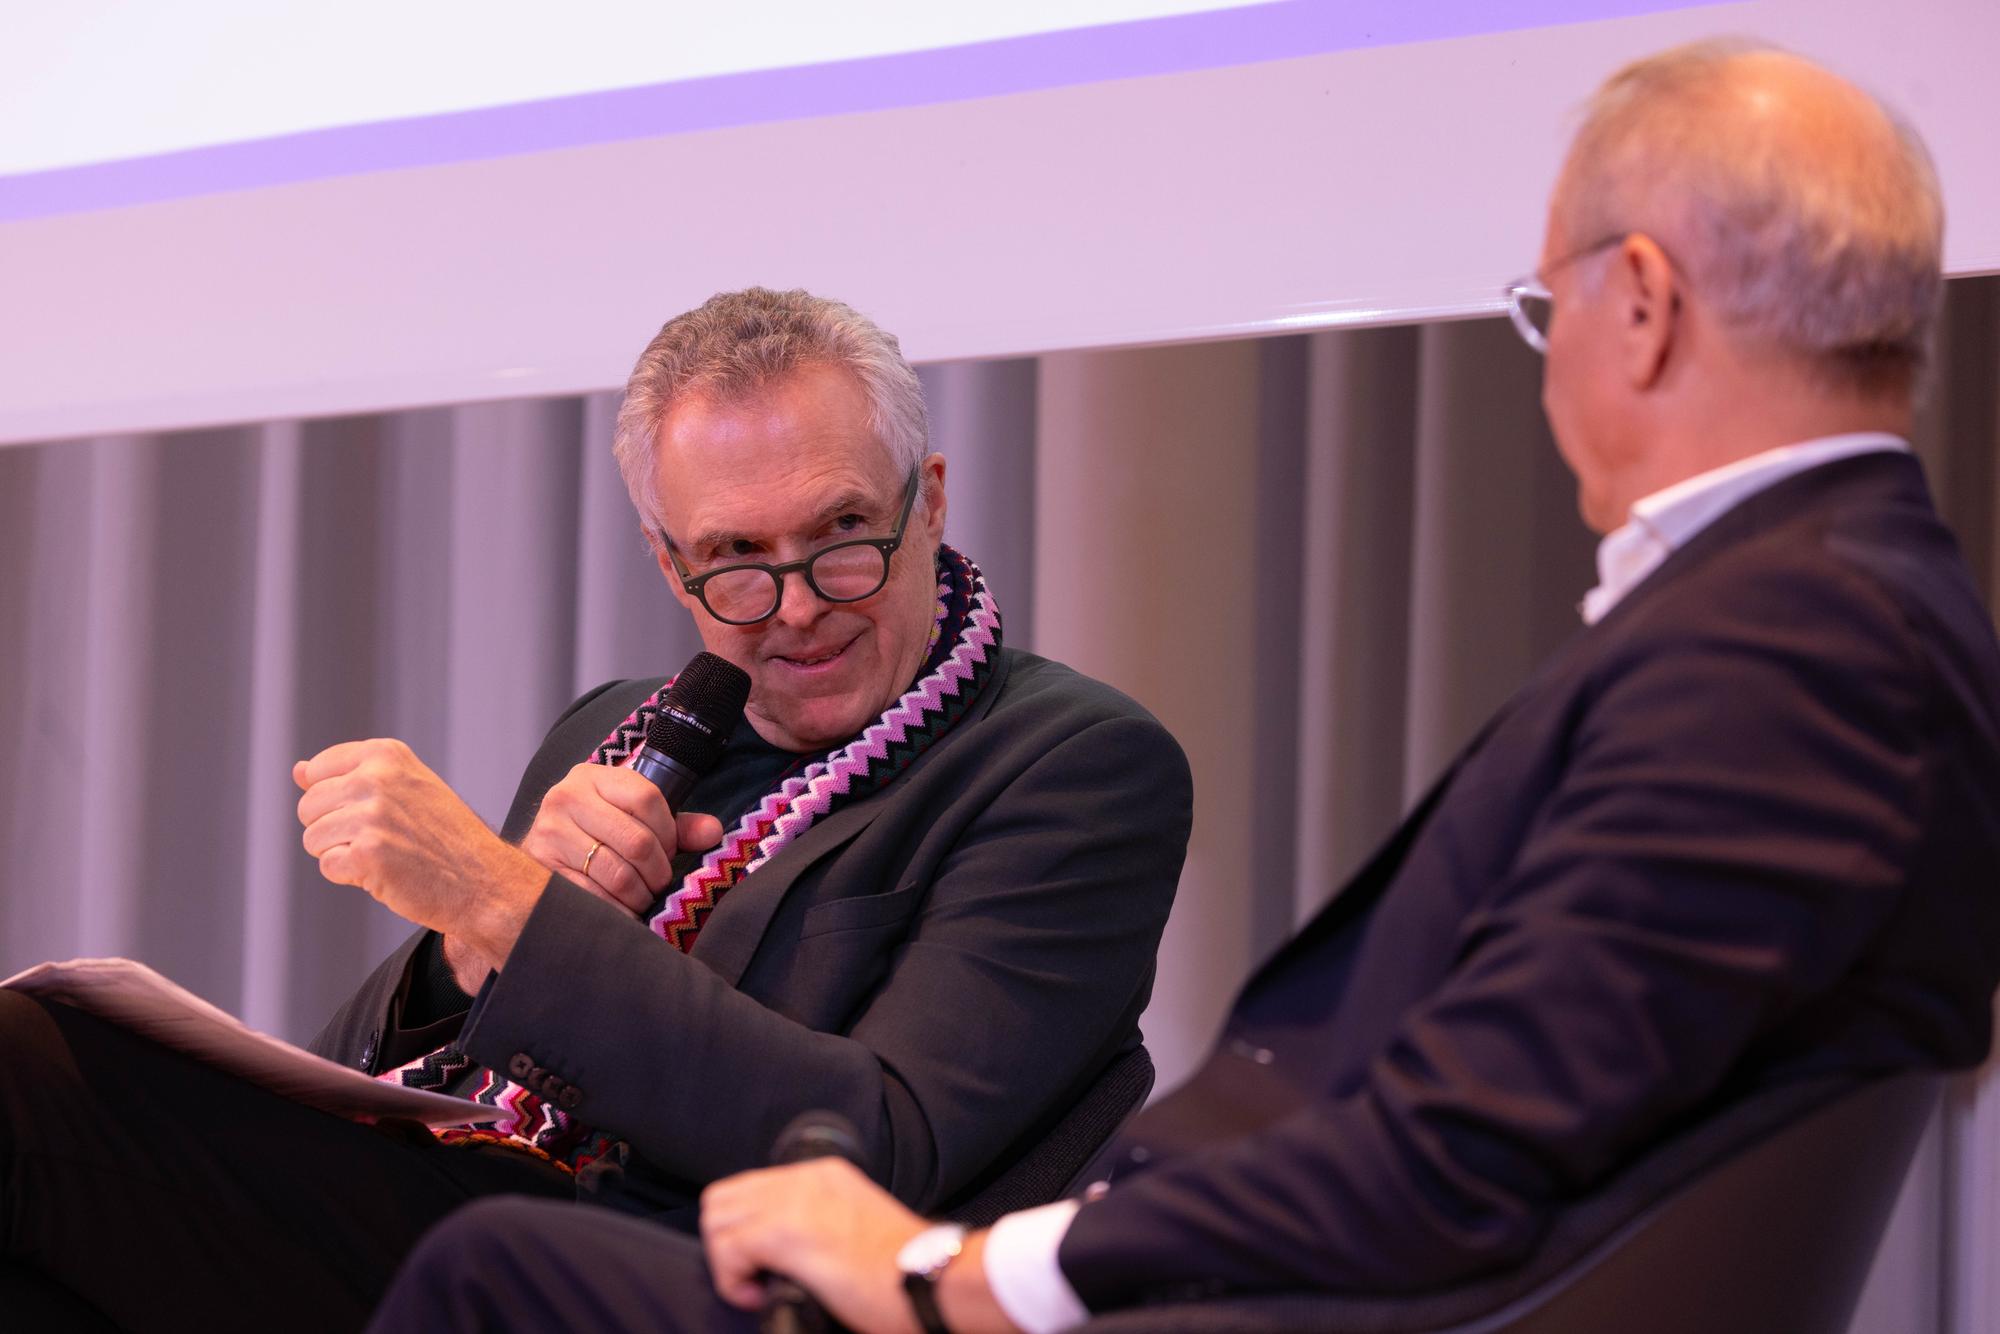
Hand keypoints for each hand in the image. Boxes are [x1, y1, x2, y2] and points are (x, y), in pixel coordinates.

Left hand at [294, 738, 547, 964]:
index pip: (317, 770)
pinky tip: (385, 871)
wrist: (483, 879)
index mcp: (386, 755)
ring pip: (313, 839)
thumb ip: (349, 775)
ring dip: (341, 854)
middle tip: (381, 838)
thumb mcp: (404, 787)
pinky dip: (351, 876)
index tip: (374, 811)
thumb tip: (298, 770)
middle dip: (334, 829)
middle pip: (308, 806)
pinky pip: (328, 866)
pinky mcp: (368, 854)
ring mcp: (372, 816)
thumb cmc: (444, 835)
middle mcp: (377, 778)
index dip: (336, 800)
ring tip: (384, 854)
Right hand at [518, 762, 724, 915]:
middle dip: (658, 871)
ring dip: (641, 895)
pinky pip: (594, 898)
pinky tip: (622, 909)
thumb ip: (676, 826)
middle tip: (658, 882)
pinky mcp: (541, 870)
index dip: (669, 832)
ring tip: (642, 896)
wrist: (537, 856)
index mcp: (593, 777)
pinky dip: (618, 911)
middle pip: (637, 841)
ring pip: (619, 875)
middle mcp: (566, 798)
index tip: (669, 850)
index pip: (647, 798)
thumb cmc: (594, 834)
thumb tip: (714, 833)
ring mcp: (549, 834)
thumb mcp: (632, 819)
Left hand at [702, 1159, 928, 1333]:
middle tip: (754, 1276)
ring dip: (728, 1260)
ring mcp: (792, 1202)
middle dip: (727, 1242)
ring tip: (758, 1287)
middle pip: (724, 1199)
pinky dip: (732, 1280)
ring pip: (717, 1220)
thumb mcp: (857, 1224)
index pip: (751, 1188)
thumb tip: (788, 1252)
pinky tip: (759, 1296)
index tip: (765, 1264)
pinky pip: (726, 1249)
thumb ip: (820, 1221)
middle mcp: (803, 1179)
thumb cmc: (902, 1269)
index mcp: (822, 1175)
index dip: (746, 1229)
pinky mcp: (784, 1233)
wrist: (929, 1278)